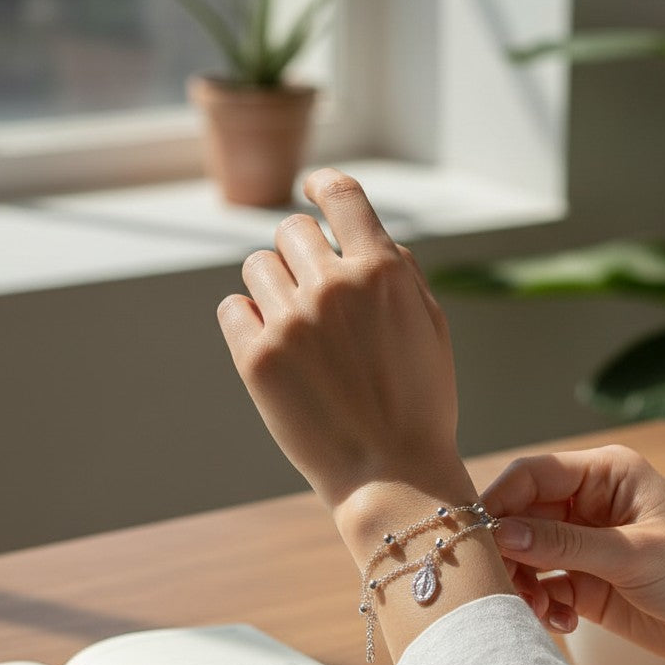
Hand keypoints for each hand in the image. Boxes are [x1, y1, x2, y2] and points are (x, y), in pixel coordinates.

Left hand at [217, 169, 470, 517]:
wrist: (392, 478)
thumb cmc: (419, 405)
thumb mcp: (431, 328)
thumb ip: (399, 270)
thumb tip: (359, 232)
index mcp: (383, 272)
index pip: (341, 194)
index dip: (324, 186)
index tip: (313, 190)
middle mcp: (334, 287)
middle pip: (293, 230)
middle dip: (302, 254)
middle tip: (314, 295)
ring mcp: (292, 322)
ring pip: (258, 266)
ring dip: (274, 287)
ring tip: (297, 330)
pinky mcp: (257, 359)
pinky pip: (233, 308)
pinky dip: (248, 321)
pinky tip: (274, 348)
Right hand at [482, 446, 664, 664]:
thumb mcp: (634, 554)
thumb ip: (564, 543)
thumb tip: (502, 532)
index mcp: (605, 475)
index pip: (532, 475)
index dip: (500, 501)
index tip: (478, 536)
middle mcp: (589, 504)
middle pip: (520, 516)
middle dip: (509, 551)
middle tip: (506, 585)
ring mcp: (586, 545)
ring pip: (526, 555)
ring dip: (523, 584)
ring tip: (541, 611)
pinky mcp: (586, 583)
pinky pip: (542, 587)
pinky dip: (541, 605)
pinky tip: (563, 622)